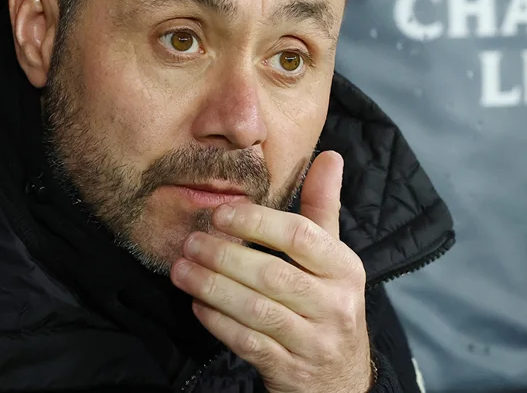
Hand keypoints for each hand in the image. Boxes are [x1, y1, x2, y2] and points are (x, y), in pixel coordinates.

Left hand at [170, 151, 373, 392]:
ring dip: (212, 287)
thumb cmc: (328, 303)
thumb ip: (324, 207)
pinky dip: (218, 322)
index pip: (301, 236)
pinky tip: (197, 304)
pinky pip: (247, 343)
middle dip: (225, 255)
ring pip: (256, 310)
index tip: (221, 213)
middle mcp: (335, 305)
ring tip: (182, 269)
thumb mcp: (333, 258)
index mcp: (344, 269)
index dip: (257, 222)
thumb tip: (330, 155)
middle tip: (190, 241)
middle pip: (273, 274)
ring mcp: (313, 342)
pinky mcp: (289, 370)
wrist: (340, 380)